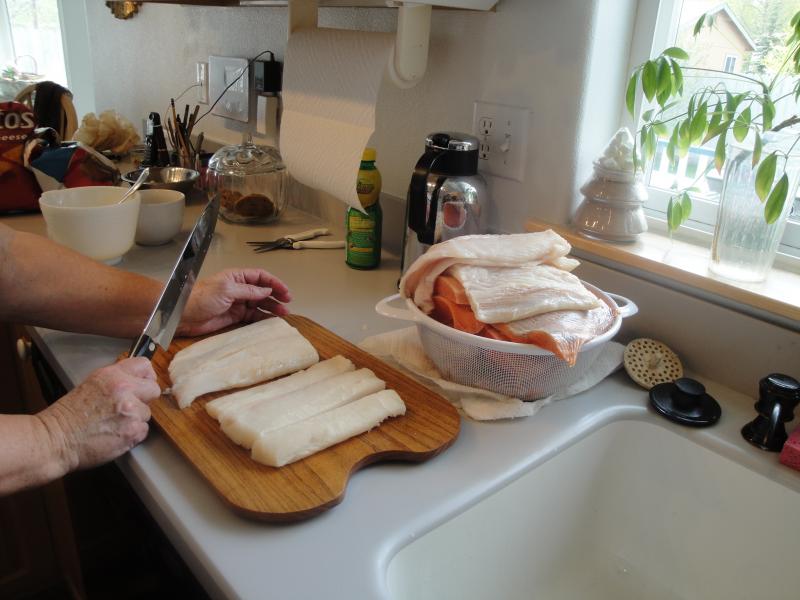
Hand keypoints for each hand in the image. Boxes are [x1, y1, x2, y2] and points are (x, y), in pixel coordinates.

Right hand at [37, 358, 159, 472]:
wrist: (56, 439)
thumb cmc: (69, 415)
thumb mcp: (92, 384)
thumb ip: (116, 380)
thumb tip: (135, 381)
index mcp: (112, 375)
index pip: (145, 366)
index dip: (145, 377)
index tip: (142, 384)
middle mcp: (125, 390)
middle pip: (154, 390)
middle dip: (144, 399)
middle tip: (128, 407)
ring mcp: (131, 411)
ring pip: (147, 413)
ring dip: (135, 419)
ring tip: (114, 423)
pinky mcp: (133, 431)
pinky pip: (143, 430)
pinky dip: (133, 434)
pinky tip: (116, 434)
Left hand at [178, 268, 291, 336]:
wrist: (183, 315)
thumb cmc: (201, 298)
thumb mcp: (227, 289)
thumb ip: (249, 290)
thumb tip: (266, 291)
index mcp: (236, 277)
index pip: (260, 277)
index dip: (274, 283)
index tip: (285, 291)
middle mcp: (239, 289)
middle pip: (262, 291)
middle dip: (276, 296)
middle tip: (287, 303)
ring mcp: (237, 303)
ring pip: (260, 304)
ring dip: (272, 308)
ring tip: (283, 314)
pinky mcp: (235, 316)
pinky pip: (253, 316)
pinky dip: (263, 318)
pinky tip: (271, 321)